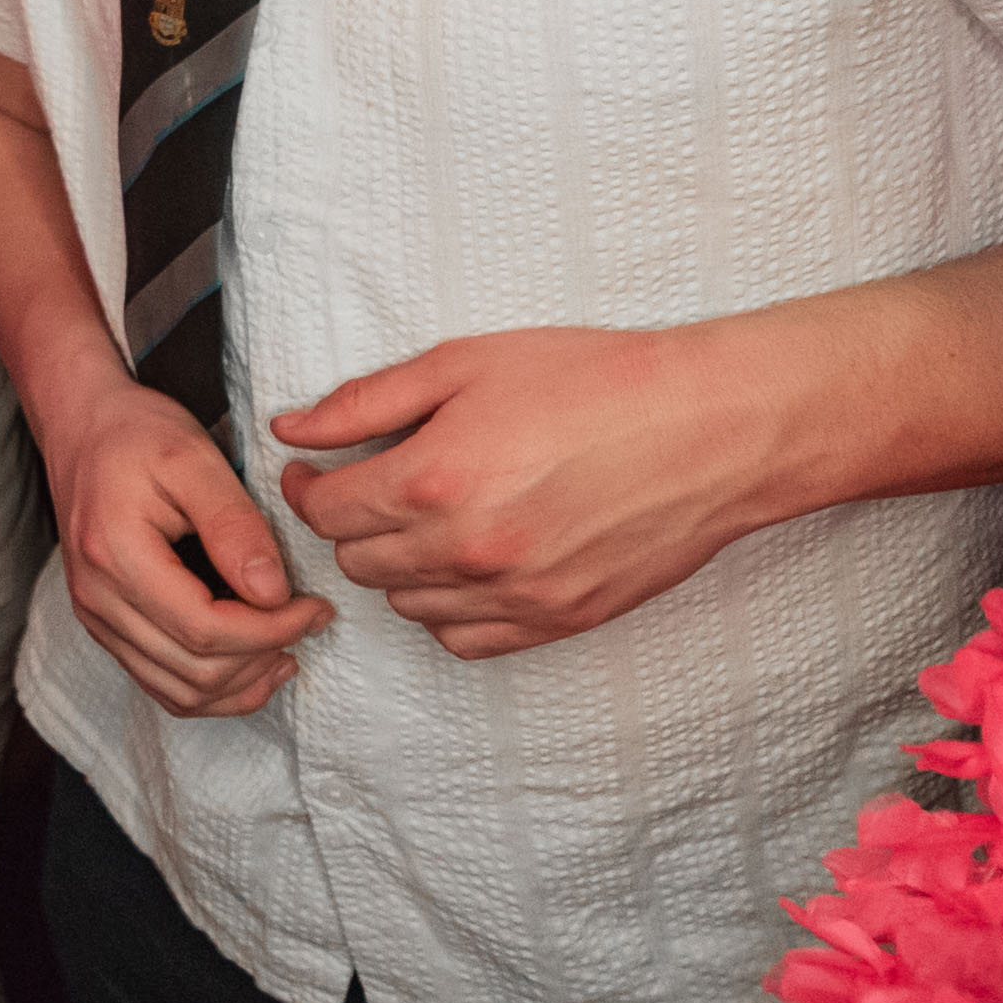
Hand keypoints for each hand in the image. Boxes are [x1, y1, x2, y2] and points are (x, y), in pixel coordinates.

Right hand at [47, 380, 328, 717]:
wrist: (82, 426)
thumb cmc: (137, 433)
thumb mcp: (193, 458)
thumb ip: (234, 525)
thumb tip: (273, 592)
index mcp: (114, 555)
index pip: (204, 629)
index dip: (271, 630)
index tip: (316, 606)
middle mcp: (96, 599)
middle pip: (194, 671)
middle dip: (264, 656)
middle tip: (310, 621)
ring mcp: (96, 618)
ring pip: (179, 693)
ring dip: (242, 684)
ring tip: (288, 649)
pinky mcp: (106, 626)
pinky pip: (162, 686)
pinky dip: (213, 690)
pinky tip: (252, 664)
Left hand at [273, 322, 786, 652]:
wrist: (710, 427)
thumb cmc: (595, 381)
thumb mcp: (466, 363)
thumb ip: (367, 402)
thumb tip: (292, 428)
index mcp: (433, 479)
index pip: (324, 512)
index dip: (307, 488)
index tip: (315, 469)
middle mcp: (466, 549)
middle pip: (358, 562)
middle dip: (354, 524)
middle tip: (376, 486)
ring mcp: (514, 594)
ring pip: (406, 604)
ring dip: (401, 566)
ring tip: (432, 518)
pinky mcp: (557, 620)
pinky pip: (464, 639)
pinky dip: (449, 608)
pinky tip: (467, 564)